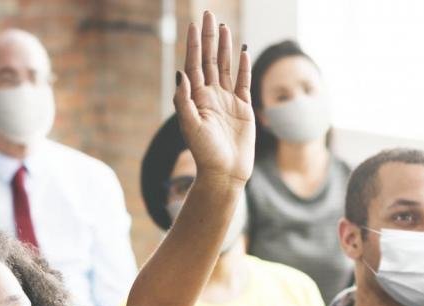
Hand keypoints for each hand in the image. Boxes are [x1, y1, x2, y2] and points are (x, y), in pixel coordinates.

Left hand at [173, 11, 254, 186]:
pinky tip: (243, 51)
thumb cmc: (204, 153)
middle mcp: (210, 96)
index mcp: (196, 98)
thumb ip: (184, 100)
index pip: (194, 64)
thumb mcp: (190, 126)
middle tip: (209, 14)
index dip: (194, 44)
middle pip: (209, 60)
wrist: (224, 173)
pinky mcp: (243, 108)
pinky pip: (243, 81)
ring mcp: (227, 100)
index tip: (194, 24)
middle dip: (209, 37)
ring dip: (224, 47)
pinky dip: (243, 66)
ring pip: (225, 67)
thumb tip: (181, 73)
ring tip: (224, 27)